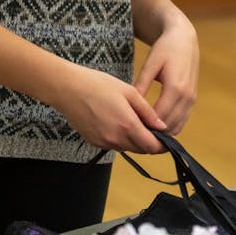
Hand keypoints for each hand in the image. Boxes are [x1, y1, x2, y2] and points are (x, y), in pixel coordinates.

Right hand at [52, 63, 167, 153]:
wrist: (67, 89)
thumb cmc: (96, 85)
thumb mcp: (128, 92)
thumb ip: (147, 112)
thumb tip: (162, 126)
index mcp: (127, 125)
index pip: (152, 146)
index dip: (163, 145)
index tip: (168, 140)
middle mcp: (115, 139)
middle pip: (141, 150)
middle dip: (150, 142)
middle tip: (153, 128)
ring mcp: (103, 143)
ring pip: (128, 148)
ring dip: (135, 141)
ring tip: (134, 122)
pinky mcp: (94, 142)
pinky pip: (114, 145)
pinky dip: (121, 139)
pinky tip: (117, 122)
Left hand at [134, 14, 198, 135]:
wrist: (184, 40)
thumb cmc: (165, 49)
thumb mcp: (150, 64)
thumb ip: (141, 85)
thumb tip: (130, 105)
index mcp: (175, 88)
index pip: (160, 117)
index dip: (146, 127)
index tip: (130, 131)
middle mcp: (186, 97)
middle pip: (170, 126)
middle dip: (153, 134)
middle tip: (134, 138)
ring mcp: (191, 100)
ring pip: (177, 126)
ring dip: (163, 133)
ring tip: (143, 135)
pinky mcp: (192, 100)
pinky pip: (182, 120)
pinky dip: (170, 127)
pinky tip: (155, 127)